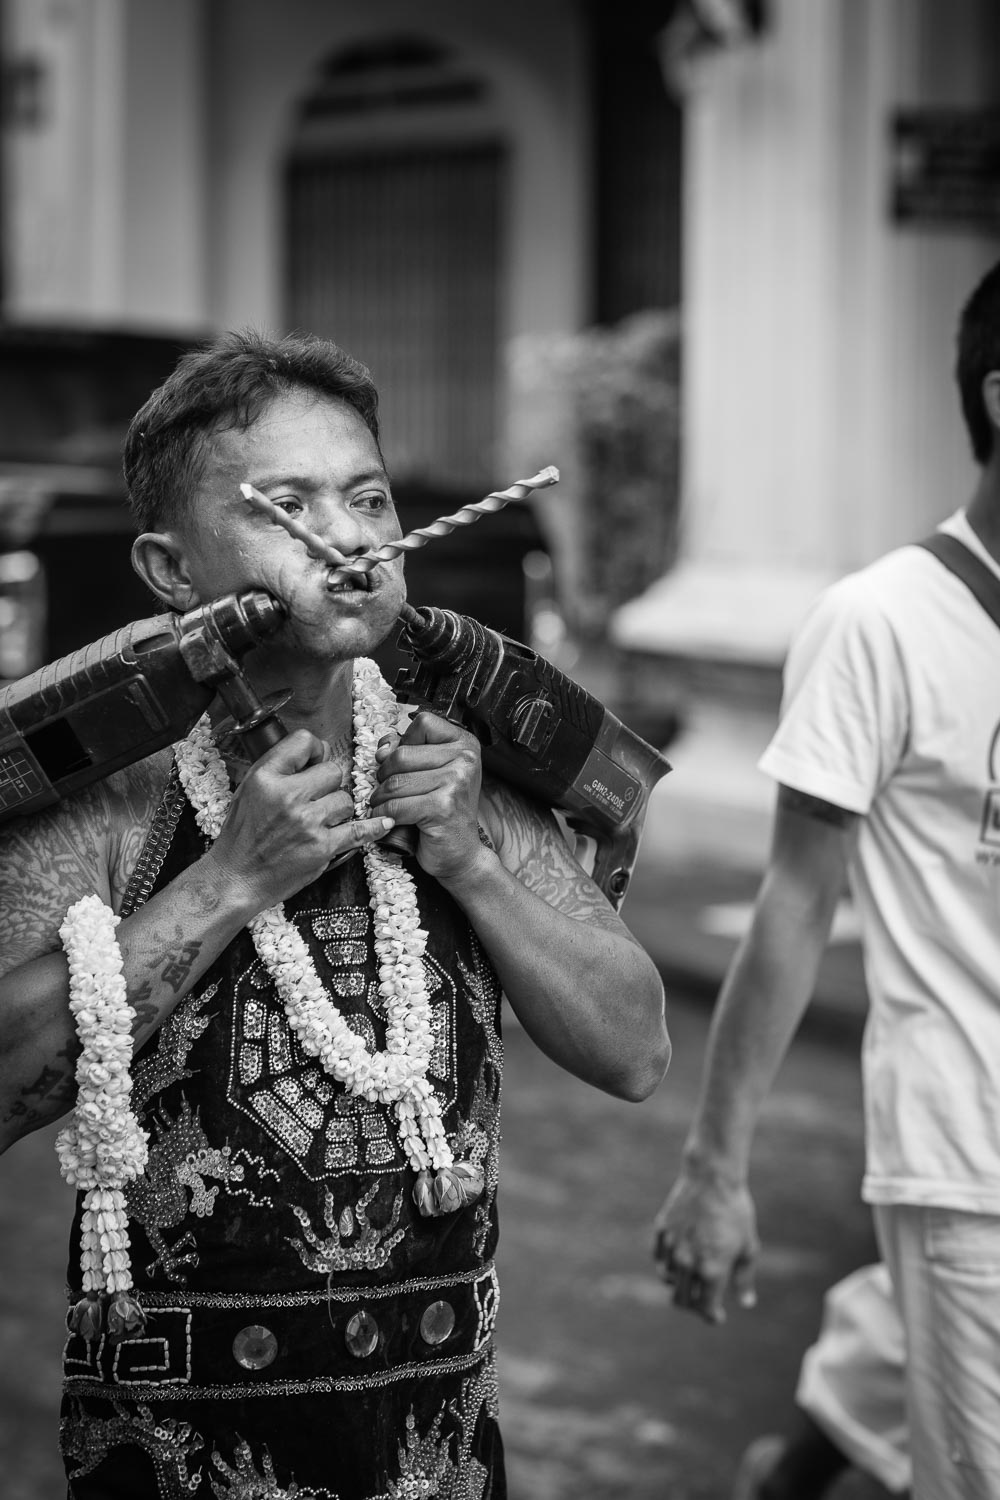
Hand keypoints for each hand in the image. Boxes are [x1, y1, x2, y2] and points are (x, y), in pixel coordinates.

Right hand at [208, 729, 392, 910]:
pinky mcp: (322, 847)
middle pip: (333, 771)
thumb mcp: (248, 790)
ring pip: (345, 799)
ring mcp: (307, 823)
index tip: (315, 762)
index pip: (304, 742)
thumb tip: (317, 753)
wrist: (238, 877)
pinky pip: (359, 830)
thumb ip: (279, 768)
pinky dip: (374, 827)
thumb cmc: (242, 836)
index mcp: (266, 778)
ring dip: (338, 809)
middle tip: (314, 799)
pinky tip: (383, 822)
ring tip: (319, 821)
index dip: (315, 750)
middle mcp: (287, 797)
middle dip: (327, 784)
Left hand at [369, 712, 484, 882]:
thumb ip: (409, 751)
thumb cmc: (442, 811)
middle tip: (386, 790)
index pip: (422, 723)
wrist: (460, 852)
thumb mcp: (430, 773)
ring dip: (380, 797)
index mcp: (465, 744)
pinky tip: (387, 820)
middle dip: (384, 775)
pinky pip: (396, 805)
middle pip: (402, 754)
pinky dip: (384, 815)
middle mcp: (465, 759)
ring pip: (395, 782)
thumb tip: (383, 747)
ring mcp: (456, 782)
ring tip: (384, 805)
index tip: (399, 763)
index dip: (402, 742)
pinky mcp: (443, 807)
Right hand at [652, 1164, 758, 1324]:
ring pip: (668, 1279)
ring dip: (680, 1283)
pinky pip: (660, 1258)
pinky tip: (681, 1258)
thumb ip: (744, 1279)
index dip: (711, 1316)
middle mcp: (688, 1263)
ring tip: (693, 1275)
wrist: (712, 1177)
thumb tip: (746, 1303)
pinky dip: (668, 1263)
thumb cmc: (736, 1212)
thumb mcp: (748, 1247)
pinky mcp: (662, 1231)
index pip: (705, 1308)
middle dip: (692, 1306)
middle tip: (702, 1300)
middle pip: (681, 1301)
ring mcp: (672, 1247)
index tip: (717, 1316)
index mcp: (712, 1271)